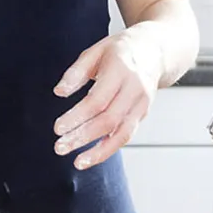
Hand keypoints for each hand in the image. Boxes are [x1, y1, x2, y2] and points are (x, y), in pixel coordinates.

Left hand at [52, 28, 166, 169]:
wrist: (155, 50)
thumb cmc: (120, 50)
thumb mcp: (95, 51)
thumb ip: (76, 72)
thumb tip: (59, 92)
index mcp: (120, 70)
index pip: (97, 100)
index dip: (77, 116)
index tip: (57, 128)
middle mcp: (135, 89)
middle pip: (108, 120)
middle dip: (83, 137)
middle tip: (60, 147)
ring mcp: (142, 104)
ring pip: (122, 134)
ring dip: (99, 151)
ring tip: (77, 162)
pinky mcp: (143, 114)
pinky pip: (126, 135)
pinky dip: (109, 148)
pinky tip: (91, 156)